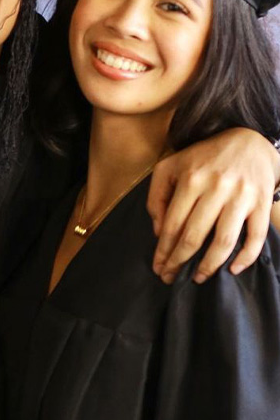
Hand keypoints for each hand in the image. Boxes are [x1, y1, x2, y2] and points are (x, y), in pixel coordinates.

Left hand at [147, 129, 279, 283]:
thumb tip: (159, 232)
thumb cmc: (203, 158)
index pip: (173, 225)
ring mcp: (242, 196)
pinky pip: (256, 236)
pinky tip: (233, 270)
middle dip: (179, 262)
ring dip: (208, 266)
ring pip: (223, 241)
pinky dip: (246, 257)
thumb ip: (156, 197)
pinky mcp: (262, 202)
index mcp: (191, 179)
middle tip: (170, 278)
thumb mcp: (170, 167)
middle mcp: (217, 188)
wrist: (248, 141)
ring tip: (197, 278)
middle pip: (194, 236)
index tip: (158, 267)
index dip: (164, 251)